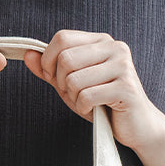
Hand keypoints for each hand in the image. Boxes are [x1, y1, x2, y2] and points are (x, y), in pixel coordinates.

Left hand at [22, 30, 164, 151]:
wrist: (136, 127)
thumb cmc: (103, 104)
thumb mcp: (71, 85)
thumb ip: (50, 70)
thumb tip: (28, 54)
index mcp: (101, 41)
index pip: (62, 38)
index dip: (48, 61)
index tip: (54, 79)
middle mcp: (114, 48)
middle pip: (65, 58)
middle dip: (60, 83)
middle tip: (72, 95)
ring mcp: (122, 66)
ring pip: (74, 79)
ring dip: (73, 98)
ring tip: (86, 103)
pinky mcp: (126, 87)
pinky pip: (87, 96)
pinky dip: (83, 108)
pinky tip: (93, 110)